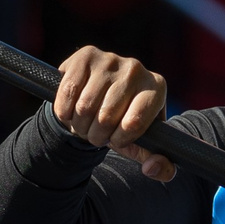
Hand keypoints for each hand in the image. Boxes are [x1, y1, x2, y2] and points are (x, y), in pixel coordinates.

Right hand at [54, 46, 173, 181]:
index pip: (135, 123)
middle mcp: (136, 69)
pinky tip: (70, 113)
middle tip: (96, 136)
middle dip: (97, 136)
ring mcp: (111, 59)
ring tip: (84, 126)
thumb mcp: (146, 144)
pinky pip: (69, 91)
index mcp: (157, 88)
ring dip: (79, 125)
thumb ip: (159, 165)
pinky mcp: (86, 55)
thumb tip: (152, 168)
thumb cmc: (127, 123)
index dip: (120, 139)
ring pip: (85, 106)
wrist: (104, 96)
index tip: (117, 141)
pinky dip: (64, 111)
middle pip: (106, 116)